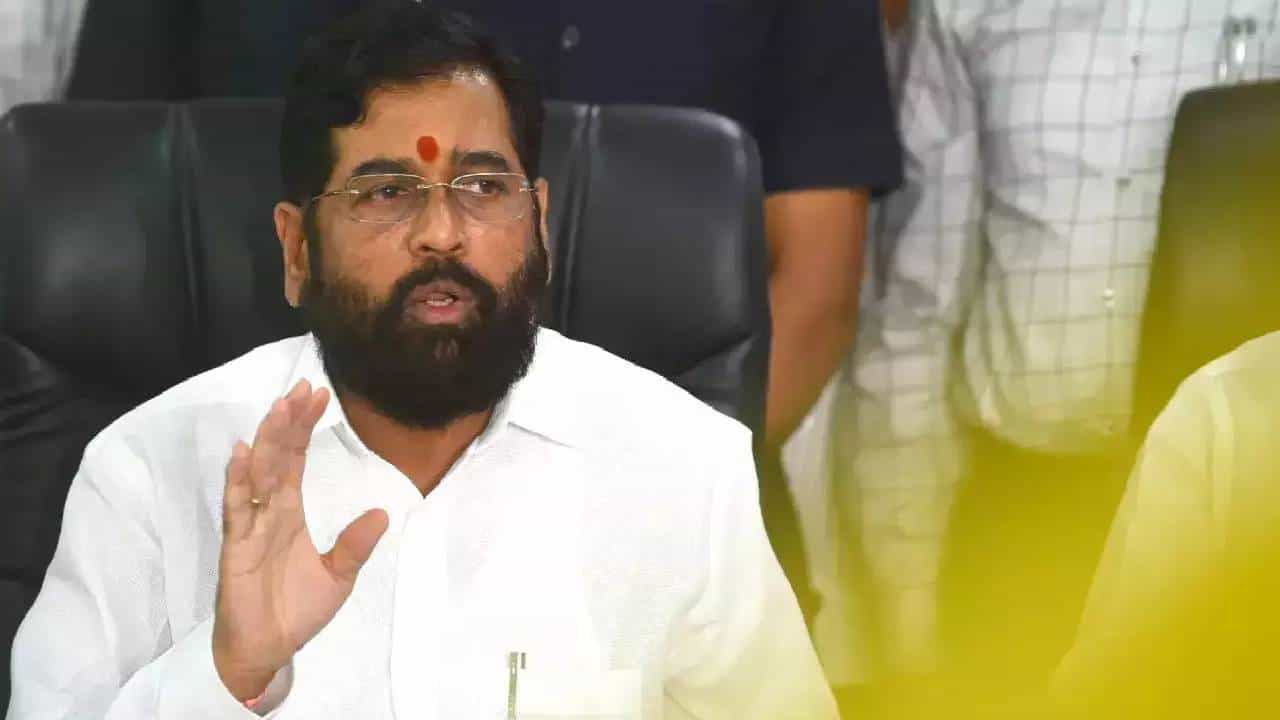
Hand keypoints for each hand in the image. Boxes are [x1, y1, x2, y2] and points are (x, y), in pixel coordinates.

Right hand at [212, 380, 388, 700]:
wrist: (268, 651)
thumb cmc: (295, 611)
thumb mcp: (338, 575)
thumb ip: (355, 544)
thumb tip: (382, 514)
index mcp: (289, 512)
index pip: (295, 460)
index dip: (304, 427)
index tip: (319, 395)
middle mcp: (267, 511)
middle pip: (276, 456)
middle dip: (288, 422)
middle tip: (303, 387)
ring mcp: (249, 526)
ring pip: (257, 473)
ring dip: (267, 440)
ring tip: (280, 407)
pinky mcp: (236, 546)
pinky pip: (236, 508)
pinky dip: (238, 480)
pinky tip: (243, 452)